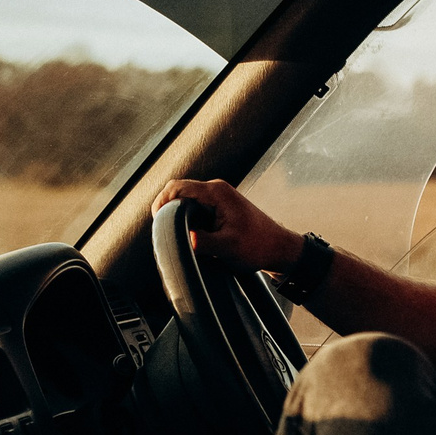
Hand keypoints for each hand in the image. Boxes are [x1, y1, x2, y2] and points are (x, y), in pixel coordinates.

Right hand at [153, 177, 301, 273]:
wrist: (278, 248)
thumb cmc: (257, 246)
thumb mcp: (228, 247)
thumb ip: (204, 242)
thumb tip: (184, 239)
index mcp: (216, 192)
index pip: (177, 187)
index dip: (161, 202)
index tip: (157, 221)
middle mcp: (216, 189)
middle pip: (179, 191)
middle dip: (167, 208)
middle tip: (164, 230)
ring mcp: (218, 197)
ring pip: (186, 199)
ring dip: (177, 214)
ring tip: (176, 233)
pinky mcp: (220, 206)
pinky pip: (195, 207)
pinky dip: (187, 218)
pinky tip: (189, 234)